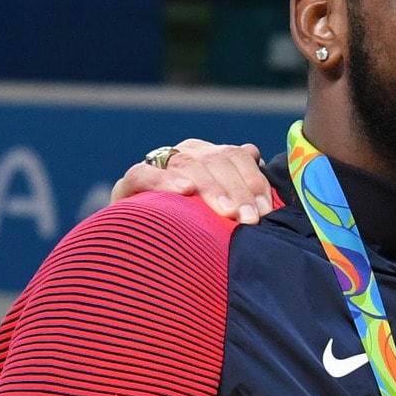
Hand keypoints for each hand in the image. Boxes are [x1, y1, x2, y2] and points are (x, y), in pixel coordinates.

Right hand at [111, 139, 273, 225]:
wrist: (143, 243)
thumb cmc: (192, 227)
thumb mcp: (220, 209)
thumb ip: (238, 183)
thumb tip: (254, 153)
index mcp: (208, 156)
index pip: (235, 156)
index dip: (253, 180)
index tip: (265, 209)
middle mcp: (185, 154)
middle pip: (215, 160)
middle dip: (237, 190)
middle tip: (250, 219)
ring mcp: (157, 166)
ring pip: (187, 164)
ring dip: (210, 187)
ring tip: (226, 211)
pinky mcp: (129, 185)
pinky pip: (144, 174)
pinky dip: (164, 180)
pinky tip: (185, 190)